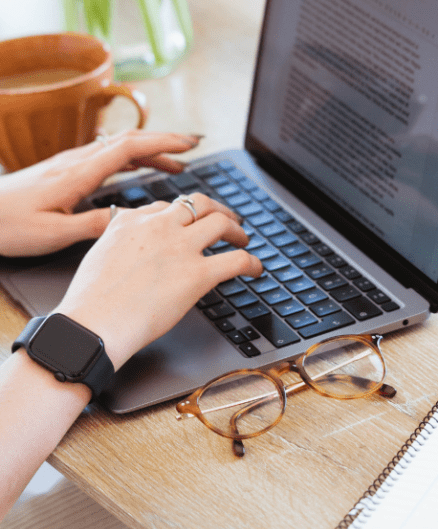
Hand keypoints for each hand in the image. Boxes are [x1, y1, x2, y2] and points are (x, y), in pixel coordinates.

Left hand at [0, 130, 202, 256]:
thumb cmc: (7, 226)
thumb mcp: (53, 234)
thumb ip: (95, 226)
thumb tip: (132, 221)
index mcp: (78, 174)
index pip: (129, 147)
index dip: (163, 143)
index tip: (190, 145)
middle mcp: (76, 162)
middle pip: (129, 140)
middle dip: (165, 140)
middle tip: (195, 146)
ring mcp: (69, 164)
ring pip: (118, 147)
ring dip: (150, 149)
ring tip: (177, 163)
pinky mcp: (63, 171)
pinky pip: (106, 156)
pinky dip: (131, 158)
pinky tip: (139, 167)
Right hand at [56, 194, 263, 369]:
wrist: (92, 325)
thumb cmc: (90, 303)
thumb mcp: (98, 256)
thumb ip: (119, 243)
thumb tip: (130, 246)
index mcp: (131, 221)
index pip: (165, 206)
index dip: (183, 215)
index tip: (190, 223)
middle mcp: (159, 227)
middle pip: (198, 203)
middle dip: (217, 209)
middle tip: (228, 219)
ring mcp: (180, 248)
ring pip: (221, 222)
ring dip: (237, 230)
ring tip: (243, 240)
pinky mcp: (198, 274)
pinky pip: (236, 260)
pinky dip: (252, 263)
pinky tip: (255, 269)